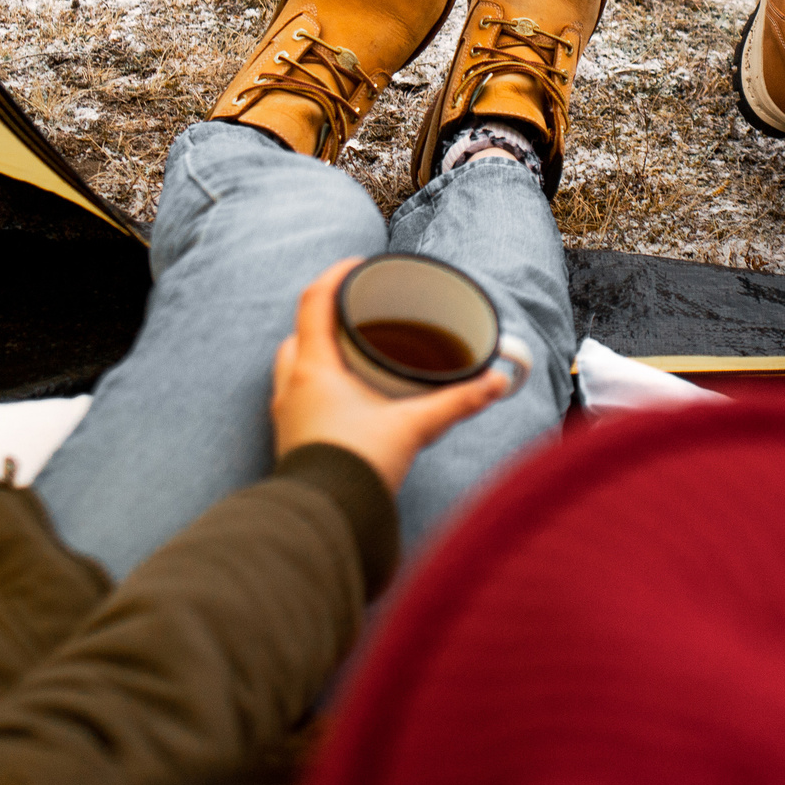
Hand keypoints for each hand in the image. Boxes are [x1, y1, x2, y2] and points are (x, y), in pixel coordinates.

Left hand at [270, 259, 519, 493]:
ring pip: (294, 365)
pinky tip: (345, 398)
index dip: (335, 275)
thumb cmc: (357, 469)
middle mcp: (293, 385)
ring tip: (352, 355)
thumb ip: (457, 401)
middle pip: (300, 333)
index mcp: (315, 368)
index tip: (357, 264)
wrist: (325, 520)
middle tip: (357, 316)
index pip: (314, 301)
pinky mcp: (292, 439)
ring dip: (317, 353)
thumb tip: (496, 383)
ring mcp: (288, 414)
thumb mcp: (414, 427)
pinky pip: (298, 395)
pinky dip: (317, 385)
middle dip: (325, 319)